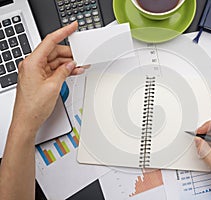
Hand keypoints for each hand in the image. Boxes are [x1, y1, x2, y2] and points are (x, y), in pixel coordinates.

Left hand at [11, 21, 83, 135]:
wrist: (27, 121)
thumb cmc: (33, 107)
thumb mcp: (53, 86)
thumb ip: (63, 72)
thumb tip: (70, 64)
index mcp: (32, 63)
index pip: (49, 41)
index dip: (63, 32)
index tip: (72, 27)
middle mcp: (32, 65)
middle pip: (54, 52)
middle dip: (69, 53)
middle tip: (82, 56)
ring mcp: (36, 71)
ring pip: (55, 61)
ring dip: (68, 63)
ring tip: (81, 66)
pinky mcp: (39, 78)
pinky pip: (54, 69)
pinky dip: (64, 70)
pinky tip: (74, 71)